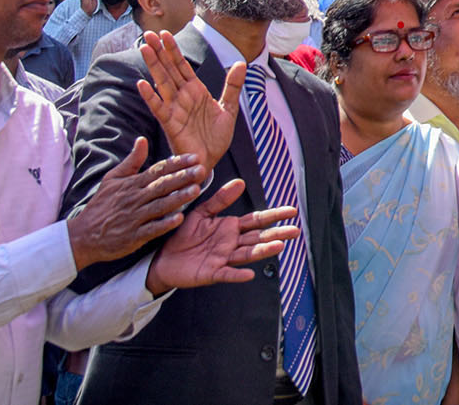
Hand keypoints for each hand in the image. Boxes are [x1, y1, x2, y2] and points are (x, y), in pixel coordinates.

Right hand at [66, 138, 209, 266]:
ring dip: (178, 198)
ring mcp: (134, 218)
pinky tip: (179, 219)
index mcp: (131, 184)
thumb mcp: (112, 179)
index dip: (177, 163)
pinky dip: (164, 224)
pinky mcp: (133, 236)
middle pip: (162, 185)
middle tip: (202, 170)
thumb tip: (142, 139)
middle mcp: (134, 199)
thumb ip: (131, 161)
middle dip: (183, 177)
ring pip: (159, 205)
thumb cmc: (101, 205)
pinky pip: (151, 229)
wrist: (83, 236)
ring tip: (196, 190)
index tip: (195, 157)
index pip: (157, 170)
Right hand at [135, 31, 243, 171]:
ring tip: (145, 49)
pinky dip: (150, 97)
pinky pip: (159, 108)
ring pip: (162, 83)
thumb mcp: (229, 108)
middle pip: (168, 69)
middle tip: (147, 33)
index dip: (173, 50)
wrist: (210, 161)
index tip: (165, 33)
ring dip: (153, 66)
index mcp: (195, 91)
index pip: (181, 66)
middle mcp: (182, 97)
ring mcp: (175, 109)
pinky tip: (142, 84)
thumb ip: (233, 86)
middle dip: (159, 51)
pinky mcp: (171, 124)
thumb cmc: (215, 137)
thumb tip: (241, 62)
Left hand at [144, 177, 298, 293]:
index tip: (291, 211)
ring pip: (247, 254)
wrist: (163, 258)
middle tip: (294, 231)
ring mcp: (224, 259)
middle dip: (276, 234)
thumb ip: (220, 199)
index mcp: (230, 228)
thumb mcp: (202, 212)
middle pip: (258, 238)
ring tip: (279, 246)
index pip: (257, 220)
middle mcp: (231, 244)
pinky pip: (226, 273)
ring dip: (263, 251)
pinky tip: (249, 274)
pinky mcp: (212, 273)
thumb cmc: (183, 235)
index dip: (274, 216)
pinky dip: (237, 274)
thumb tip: (241, 182)